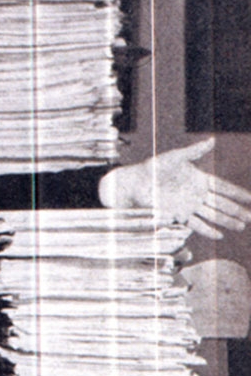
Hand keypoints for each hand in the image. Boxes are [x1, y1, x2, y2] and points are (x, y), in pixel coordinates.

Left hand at [98, 138, 250, 239]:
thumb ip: (194, 151)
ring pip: (212, 215)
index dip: (238, 193)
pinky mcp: (178, 215)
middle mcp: (197, 195)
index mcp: (200, 180)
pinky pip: (195, 224)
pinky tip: (219, 235)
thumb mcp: (175, 157)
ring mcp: (189, 206)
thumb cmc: (153, 168)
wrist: (135, 183)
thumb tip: (212, 140)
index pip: (224, 188)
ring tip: (241, 226)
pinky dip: (207, 230)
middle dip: (238, 210)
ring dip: (227, 221)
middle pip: (222, 204)